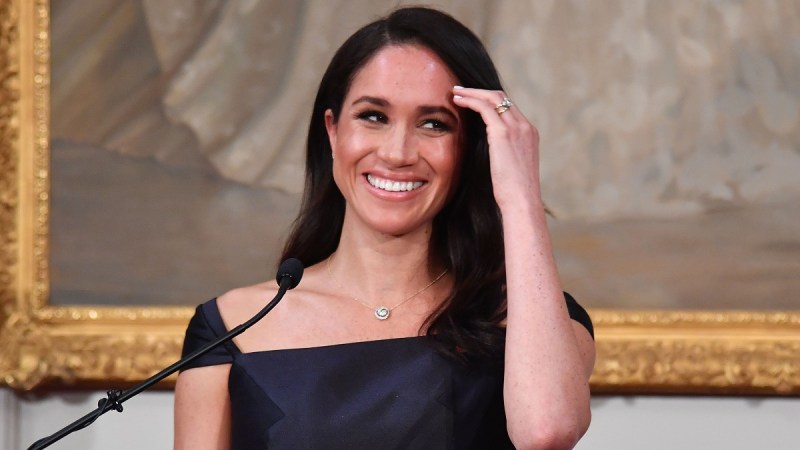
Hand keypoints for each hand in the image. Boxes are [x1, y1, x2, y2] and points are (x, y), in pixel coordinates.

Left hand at [452, 86, 541, 210]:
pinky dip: (470, 100)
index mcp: (529, 134)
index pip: (509, 108)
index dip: (489, 101)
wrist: (522, 201)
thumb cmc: (514, 193)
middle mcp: (525, 127)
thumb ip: (504, 154)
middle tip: (461, 91)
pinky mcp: (503, 134)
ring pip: (493, 98)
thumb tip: (490, 155)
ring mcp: (516, 128)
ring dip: (472, 93)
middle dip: (480, 92)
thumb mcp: (512, 168)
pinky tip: (457, 101)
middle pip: (502, 97)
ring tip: (455, 93)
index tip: (473, 100)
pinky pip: (484, 107)